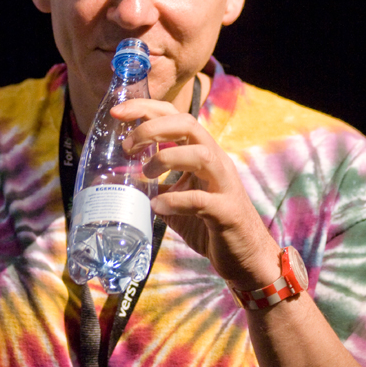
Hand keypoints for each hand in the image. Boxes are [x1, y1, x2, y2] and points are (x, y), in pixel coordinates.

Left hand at [112, 98, 280, 289]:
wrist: (248, 257)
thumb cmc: (211, 225)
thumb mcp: (178, 199)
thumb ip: (157, 187)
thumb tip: (121, 183)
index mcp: (203, 154)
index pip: (176, 117)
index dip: (146, 109)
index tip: (117, 112)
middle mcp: (216, 162)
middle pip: (188, 124)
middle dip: (153, 128)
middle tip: (127, 146)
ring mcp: (224, 186)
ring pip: (201, 154)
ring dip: (166, 158)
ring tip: (145, 175)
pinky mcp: (227, 213)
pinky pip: (201, 200)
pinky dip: (175, 200)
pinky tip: (158, 206)